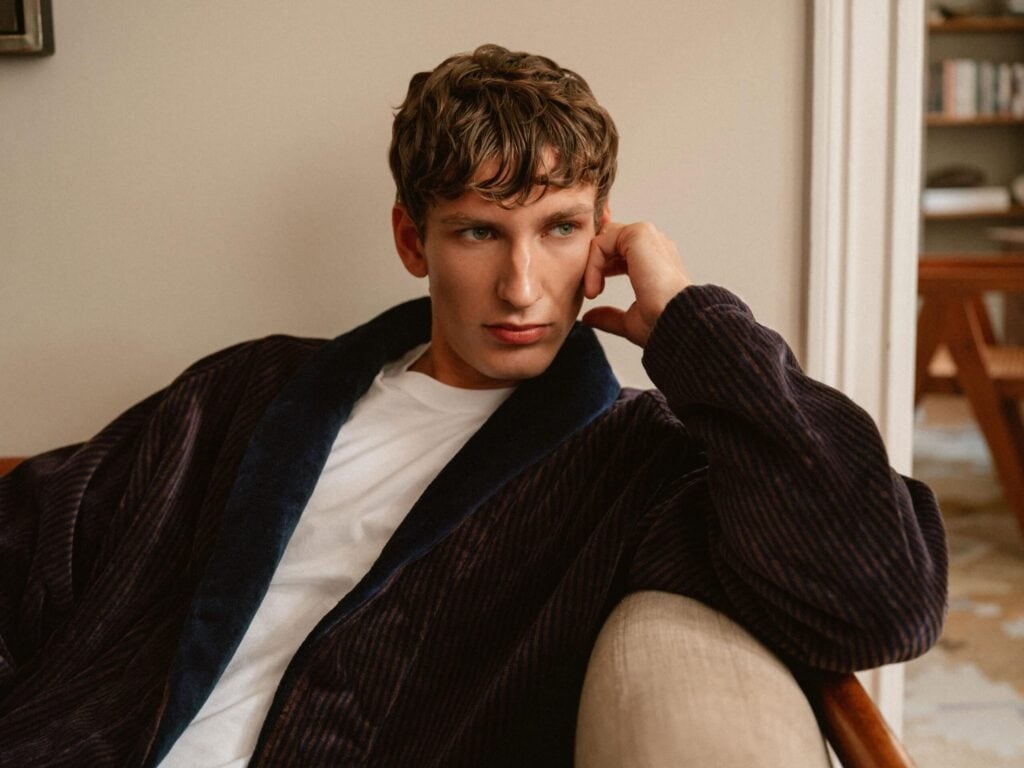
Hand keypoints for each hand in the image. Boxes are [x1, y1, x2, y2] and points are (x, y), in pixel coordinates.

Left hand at [581, 221, 690, 346]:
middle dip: (593, 262)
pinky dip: (593, 263)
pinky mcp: (639, 234)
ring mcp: (647, 237)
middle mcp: (652, 245)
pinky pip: (602, 241)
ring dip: (591, 265)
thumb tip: (590, 318)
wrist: (676, 322)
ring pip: (604, 239)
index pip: (618, 250)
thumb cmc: (661, 323)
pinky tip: (595, 288)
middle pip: (609, 239)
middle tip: (589, 290)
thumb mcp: (630, 322)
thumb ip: (610, 316)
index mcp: (653, 260)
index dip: (599, 267)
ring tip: (592, 292)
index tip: (593, 293)